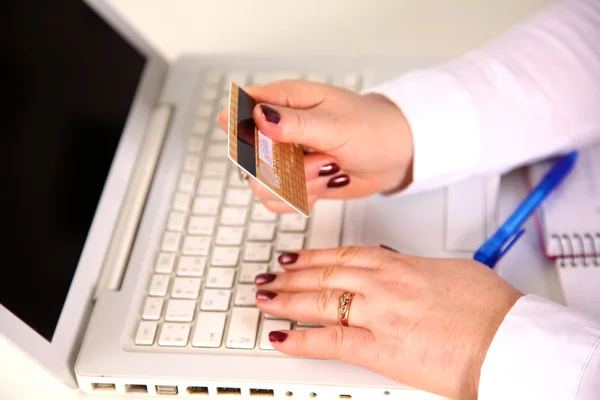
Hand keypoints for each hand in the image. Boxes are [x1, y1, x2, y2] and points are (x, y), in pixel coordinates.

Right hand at [218, 80, 412, 212]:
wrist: (393, 156)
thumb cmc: (371, 129)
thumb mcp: (335, 123)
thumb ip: (295, 123)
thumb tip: (258, 116)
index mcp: (282, 101)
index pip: (239, 110)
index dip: (245, 130)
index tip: (274, 142)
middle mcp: (276, 129)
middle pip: (247, 158)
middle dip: (285, 167)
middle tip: (318, 156)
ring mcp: (281, 159)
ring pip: (261, 185)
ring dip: (299, 184)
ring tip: (327, 169)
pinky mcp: (291, 182)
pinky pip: (276, 202)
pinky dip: (302, 198)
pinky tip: (323, 184)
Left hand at [253, 246, 522, 399]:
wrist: (507, 339)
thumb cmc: (489, 308)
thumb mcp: (451, 271)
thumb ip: (417, 267)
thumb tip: (400, 264)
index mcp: (399, 265)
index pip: (344, 255)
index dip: (313, 257)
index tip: (294, 258)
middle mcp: (382, 284)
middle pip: (324, 275)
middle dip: (291, 277)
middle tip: (268, 277)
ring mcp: (377, 314)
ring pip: (319, 301)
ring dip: (286, 300)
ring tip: (264, 299)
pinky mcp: (379, 348)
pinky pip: (330, 341)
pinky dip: (301, 340)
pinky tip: (280, 337)